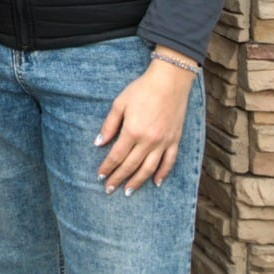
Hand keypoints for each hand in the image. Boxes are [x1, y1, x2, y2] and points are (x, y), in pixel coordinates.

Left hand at [94, 52, 195, 195]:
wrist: (169, 81)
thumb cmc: (141, 90)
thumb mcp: (120, 104)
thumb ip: (109, 125)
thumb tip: (99, 143)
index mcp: (133, 131)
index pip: (117, 156)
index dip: (107, 168)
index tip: (100, 177)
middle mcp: (149, 141)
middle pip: (131, 165)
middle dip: (118, 178)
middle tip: (109, 190)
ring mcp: (164, 142)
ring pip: (149, 168)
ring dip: (138, 182)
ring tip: (128, 191)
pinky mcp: (175, 140)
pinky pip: (169, 162)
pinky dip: (162, 173)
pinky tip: (156, 182)